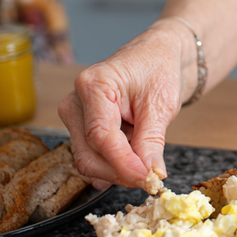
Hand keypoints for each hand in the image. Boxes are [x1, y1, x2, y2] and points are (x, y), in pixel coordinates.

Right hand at [57, 25, 185, 189]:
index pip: (101, 137)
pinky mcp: (80, 127)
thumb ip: (152, 141)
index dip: (124, 164)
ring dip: (119, 169)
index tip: (148, 178)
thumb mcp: (161, 105)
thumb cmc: (157, 71)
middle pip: (89, 155)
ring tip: (145, 152)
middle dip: (121, 172)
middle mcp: (75, 101)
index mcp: (93, 85)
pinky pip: (91, 156)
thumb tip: (150, 175)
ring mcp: (74, 115)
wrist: (155, 58)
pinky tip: (134, 155)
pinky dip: (114, 164)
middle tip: (151, 177)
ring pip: (88, 160)